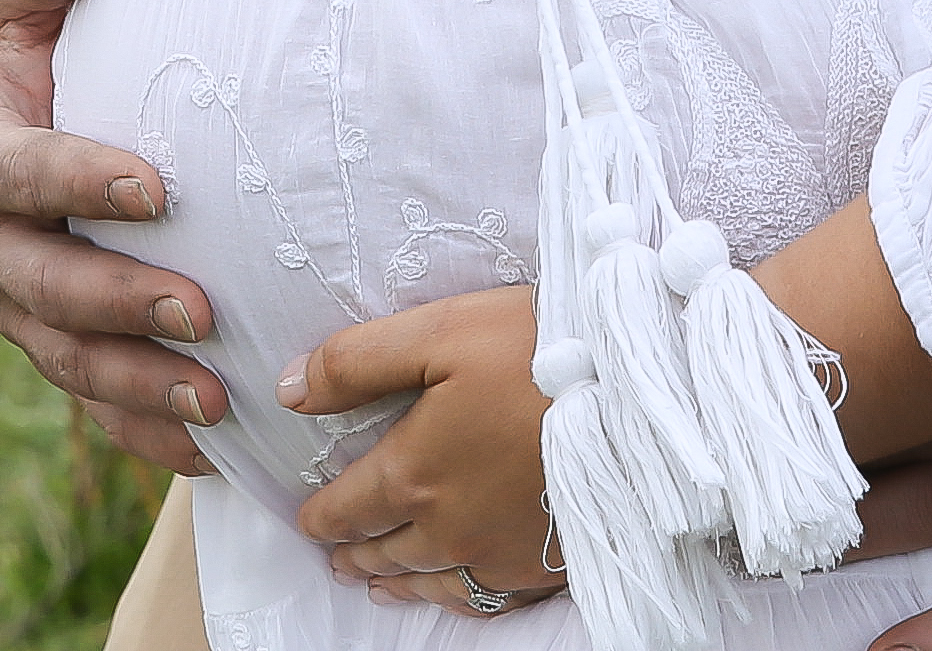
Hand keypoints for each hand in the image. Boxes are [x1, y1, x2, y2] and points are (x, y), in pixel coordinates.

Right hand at [0, 0, 222, 474]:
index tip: (157, 187)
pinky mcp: (63, 353)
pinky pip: (96, 407)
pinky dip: (146, 431)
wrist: (82, 109)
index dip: (71, 180)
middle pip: (34, 285)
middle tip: (201, 308)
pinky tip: (211, 445)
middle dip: (114, 301)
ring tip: (216, 394)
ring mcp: (22, 306)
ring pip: (65, 360)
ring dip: (137, 381)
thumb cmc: (66, 38)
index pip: (8, 171)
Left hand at [287, 285, 559, 611]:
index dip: (322, 516)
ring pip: (434, 582)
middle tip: (337, 556)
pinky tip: (455, 592)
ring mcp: (501, 552)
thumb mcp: (437, 332)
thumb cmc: (538, 350)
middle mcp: (451, 527)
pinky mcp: (548, 562)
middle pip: (388, 550)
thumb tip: (290, 390)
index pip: (350, 508)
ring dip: (399, 582)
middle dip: (356, 551)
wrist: (641, 393)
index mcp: (416, 472)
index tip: (307, 521)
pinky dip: (458, 598)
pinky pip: (489, 598)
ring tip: (378, 583)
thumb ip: (355, 363)